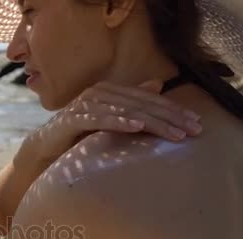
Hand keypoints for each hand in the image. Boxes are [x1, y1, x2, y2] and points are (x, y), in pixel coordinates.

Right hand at [19, 80, 202, 167]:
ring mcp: (84, 104)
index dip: (174, 111)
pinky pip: (100, 119)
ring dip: (153, 122)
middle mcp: (98, 92)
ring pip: (126, 111)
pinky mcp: (72, 118)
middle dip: (171, 117)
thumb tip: (157, 85)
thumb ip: (131, 104)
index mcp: (110, 91)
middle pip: (141, 104)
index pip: (148, 100)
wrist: (44, 149)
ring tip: (175, 133)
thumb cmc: (79, 137)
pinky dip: (118, 122)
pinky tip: (136, 127)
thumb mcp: (109, 121)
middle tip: (195, 130)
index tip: (197, 124)